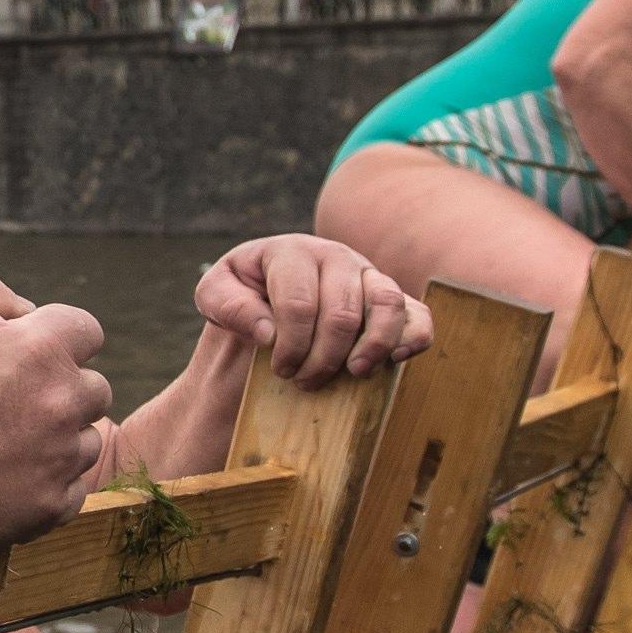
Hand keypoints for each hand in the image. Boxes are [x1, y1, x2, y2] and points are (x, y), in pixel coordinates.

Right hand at [0, 273, 111, 555]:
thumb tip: (28, 310)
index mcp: (39, 348)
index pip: (86, 330)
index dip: (54, 338)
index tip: (24, 355)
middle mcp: (62, 403)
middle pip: (94, 387)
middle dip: (60, 388)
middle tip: (7, 400)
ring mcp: (58, 460)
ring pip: (86, 440)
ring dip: (57, 437)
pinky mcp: (48, 508)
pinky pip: (71, 489)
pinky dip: (46, 483)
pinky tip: (2, 477)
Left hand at [195, 236, 431, 383]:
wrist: (268, 305)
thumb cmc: (242, 299)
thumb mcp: (214, 298)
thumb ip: (228, 306)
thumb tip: (267, 330)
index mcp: (291, 251)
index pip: (298, 302)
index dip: (290, 345)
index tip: (280, 369)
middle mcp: (335, 256)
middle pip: (341, 311)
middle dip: (322, 356)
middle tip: (305, 381)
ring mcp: (367, 275)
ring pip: (386, 304)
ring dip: (371, 347)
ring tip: (352, 373)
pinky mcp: (392, 299)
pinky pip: (417, 314)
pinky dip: (412, 337)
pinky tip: (394, 360)